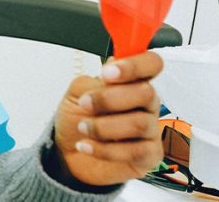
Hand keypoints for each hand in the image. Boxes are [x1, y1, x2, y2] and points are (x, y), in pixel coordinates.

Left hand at [49, 52, 163, 186]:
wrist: (67, 152)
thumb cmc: (77, 119)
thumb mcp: (77, 93)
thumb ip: (94, 81)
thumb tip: (111, 72)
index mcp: (132, 82)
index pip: (151, 64)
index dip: (134, 65)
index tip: (107, 74)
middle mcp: (145, 104)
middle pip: (147, 93)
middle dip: (110, 99)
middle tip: (86, 104)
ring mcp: (149, 130)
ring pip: (140, 123)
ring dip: (104, 126)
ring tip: (83, 128)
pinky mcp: (148, 156)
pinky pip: (136, 152)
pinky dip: (105, 149)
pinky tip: (87, 145)